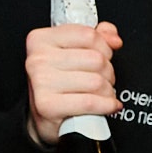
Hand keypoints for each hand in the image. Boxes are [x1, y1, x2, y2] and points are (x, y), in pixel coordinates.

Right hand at [25, 21, 121, 146]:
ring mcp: (42, 82)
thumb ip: (95, 37)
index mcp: (41, 40)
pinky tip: (108, 104)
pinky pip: (90, 102)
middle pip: (96, 59)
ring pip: (96, 81)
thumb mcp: (71, 53)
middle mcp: (38, 59)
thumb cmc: (57, 83)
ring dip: (107, 90)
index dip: (105, 47)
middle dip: (108, 72)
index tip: (104, 56)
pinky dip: (106, 105)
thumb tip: (113, 38)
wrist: (43, 117)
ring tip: (101, 93)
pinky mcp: (48, 106)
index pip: (88, 35)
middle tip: (102, 79)